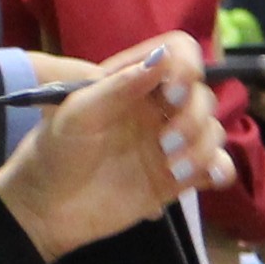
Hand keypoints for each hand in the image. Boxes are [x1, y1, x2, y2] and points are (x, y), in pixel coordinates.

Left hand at [0, 37, 236, 258]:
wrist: (45, 210)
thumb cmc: (55, 152)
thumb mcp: (78, 113)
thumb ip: (120, 86)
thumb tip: (162, 57)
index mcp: (133, 81)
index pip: (177, 53)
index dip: (186, 65)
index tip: (174, 92)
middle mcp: (158, 108)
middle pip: (202, 94)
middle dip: (193, 116)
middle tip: (165, 142)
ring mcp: (170, 143)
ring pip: (212, 130)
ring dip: (202, 146)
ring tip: (173, 169)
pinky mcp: (178, 178)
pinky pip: (216, 166)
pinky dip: (219, 169)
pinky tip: (200, 179)